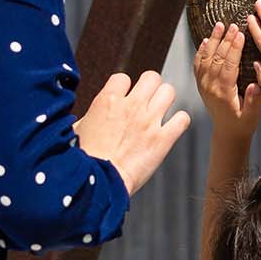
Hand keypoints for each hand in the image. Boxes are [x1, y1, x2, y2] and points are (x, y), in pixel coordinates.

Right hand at [74, 70, 190, 195]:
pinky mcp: (163, 139)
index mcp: (108, 100)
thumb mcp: (77, 128)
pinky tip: (172, 128)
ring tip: (160, 111)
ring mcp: (149, 121)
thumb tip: (94, 113)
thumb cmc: (83, 159)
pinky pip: (183, 119)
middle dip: (150, 86)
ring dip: (165, 100)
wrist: (97, 182)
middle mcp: (131, 106)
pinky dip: (180, 122)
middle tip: (147, 99)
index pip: (123, 78)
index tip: (123, 97)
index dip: (124, 87)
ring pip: (169, 91)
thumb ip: (93, 114)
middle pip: (152, 77)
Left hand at [193, 23, 260, 138]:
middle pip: (217, 58)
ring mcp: (203, 85)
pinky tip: (205, 40)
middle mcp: (211, 87)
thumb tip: (254, 84)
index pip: (229, 66)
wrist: (227, 133)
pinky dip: (201, 51)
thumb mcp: (252, 116)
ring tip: (219, 25)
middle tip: (232, 25)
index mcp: (224, 93)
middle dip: (225, 40)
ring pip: (206, 58)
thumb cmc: (243, 124)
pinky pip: (198, 65)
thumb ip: (253, 101)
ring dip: (212, 40)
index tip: (240, 34)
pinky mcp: (201, 85)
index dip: (234, 49)